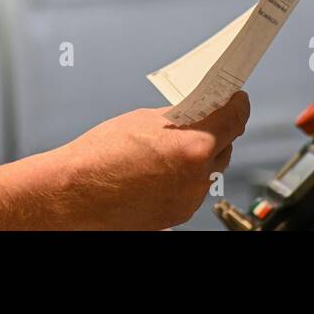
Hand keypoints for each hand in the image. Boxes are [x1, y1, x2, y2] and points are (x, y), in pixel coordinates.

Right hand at [56, 91, 249, 229]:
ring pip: (209, 171)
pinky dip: (185, 177)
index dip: (238, 104)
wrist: (75, 193)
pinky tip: (163, 168)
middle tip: (204, 118)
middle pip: (226, 146)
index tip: (236, 98)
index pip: (235, 119)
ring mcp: (189, 200)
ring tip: (175, 145)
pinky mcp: (177, 215)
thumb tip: (195, 114)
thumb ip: (177, 118)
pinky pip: (192, 190)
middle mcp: (198, 177)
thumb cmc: (101, 156)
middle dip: (218, 131)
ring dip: (201, 156)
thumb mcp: (144, 121)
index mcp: (194, 146)